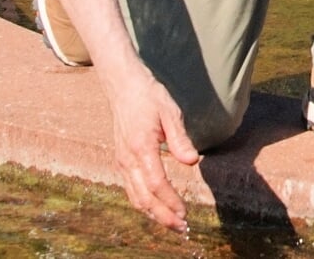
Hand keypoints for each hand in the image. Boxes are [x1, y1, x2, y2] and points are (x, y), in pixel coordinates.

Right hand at [106, 69, 201, 230]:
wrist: (122, 85)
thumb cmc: (149, 95)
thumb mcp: (170, 111)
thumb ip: (180, 138)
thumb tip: (192, 161)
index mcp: (140, 147)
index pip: (156, 183)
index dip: (170, 201)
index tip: (185, 213)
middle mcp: (127, 158)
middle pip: (143, 198)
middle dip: (162, 216)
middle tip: (182, 228)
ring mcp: (122, 161)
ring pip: (134, 197)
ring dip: (153, 213)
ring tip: (172, 223)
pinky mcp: (121, 160)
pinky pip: (131, 189)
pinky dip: (144, 203)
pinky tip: (158, 208)